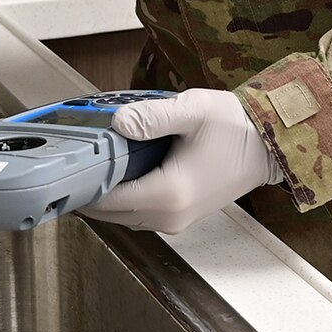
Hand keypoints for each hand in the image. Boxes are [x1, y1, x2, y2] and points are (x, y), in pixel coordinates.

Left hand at [79, 89, 282, 233]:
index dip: (81, 184)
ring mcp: (175, 220)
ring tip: (92, 162)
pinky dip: (123, 196)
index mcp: (168, 194)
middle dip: (89, 188)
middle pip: (109, 212)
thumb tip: (118, 123)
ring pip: (122, 215)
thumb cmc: (235, 128)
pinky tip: (118, 170)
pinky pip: (138, 212)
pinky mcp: (179, 215)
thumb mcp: (192, 111)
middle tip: (72, 159)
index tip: (64, 164)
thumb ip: (152, 117)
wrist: (268, 146)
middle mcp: (169, 216)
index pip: (106, 200)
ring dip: (105, 194)